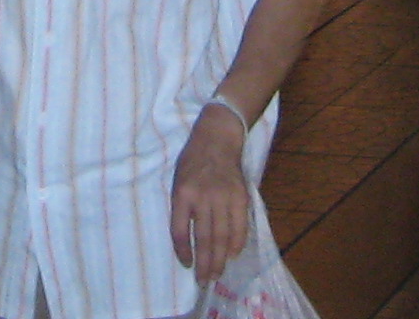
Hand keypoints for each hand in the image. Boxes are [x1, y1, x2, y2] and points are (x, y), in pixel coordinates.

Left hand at [169, 101, 251, 284]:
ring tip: (217, 274)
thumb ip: (182, 208)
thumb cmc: (193, 161)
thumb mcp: (178, 181)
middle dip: (203, 263)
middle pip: (203, 238)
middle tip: (204, 281)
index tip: (187, 265)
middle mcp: (202, 197)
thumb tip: (187, 240)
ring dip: (219, 259)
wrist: (217, 138)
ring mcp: (223, 196)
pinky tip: (233, 254)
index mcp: (182, 193)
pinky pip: (240, 225)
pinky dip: (237, 242)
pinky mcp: (240, 196)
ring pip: (222, 236)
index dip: (182, 251)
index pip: (179, 231)